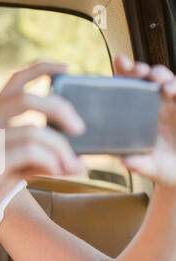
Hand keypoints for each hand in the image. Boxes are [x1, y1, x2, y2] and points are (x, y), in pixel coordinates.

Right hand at [0, 62, 86, 223]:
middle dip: (61, 110)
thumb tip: (79, 164)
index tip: (66, 68)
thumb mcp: (12, 164)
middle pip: (28, 98)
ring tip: (71, 164)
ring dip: (60, 149)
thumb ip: (41, 157)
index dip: (42, 69)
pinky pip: (31, 152)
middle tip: (79, 128)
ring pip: (34, 131)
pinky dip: (51, 161)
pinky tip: (56, 170)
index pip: (16, 81)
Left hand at [114, 56, 175, 188]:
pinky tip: (173, 90)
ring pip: (171, 82)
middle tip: (139, 71)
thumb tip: (125, 160)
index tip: (120, 62)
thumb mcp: (151, 168)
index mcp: (140, 113)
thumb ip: (138, 163)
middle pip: (150, 79)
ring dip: (165, 79)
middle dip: (144, 71)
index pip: (130, 88)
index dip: (125, 72)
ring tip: (163, 87)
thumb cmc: (165, 168)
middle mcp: (158, 105)